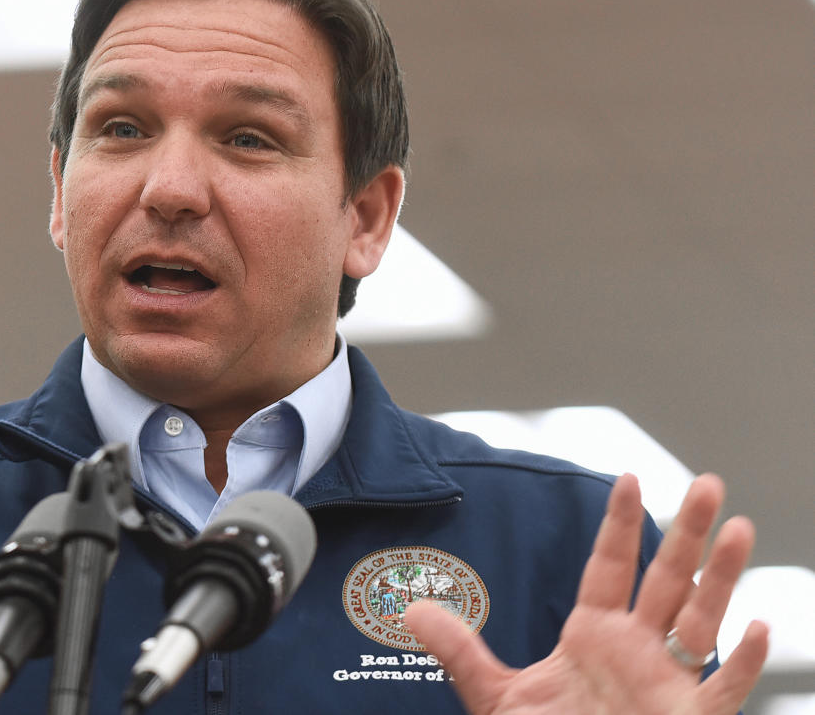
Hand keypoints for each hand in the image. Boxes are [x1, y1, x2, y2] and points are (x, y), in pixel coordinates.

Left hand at [406, 473, 768, 714]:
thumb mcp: (496, 697)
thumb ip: (460, 652)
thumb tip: (412, 609)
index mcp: (594, 636)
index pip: (610, 567)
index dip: (619, 524)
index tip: (628, 477)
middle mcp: (636, 651)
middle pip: (666, 579)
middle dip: (687, 531)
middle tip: (707, 482)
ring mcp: (667, 685)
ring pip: (703, 621)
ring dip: (722, 577)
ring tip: (740, 528)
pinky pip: (724, 690)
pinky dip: (743, 662)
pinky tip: (759, 628)